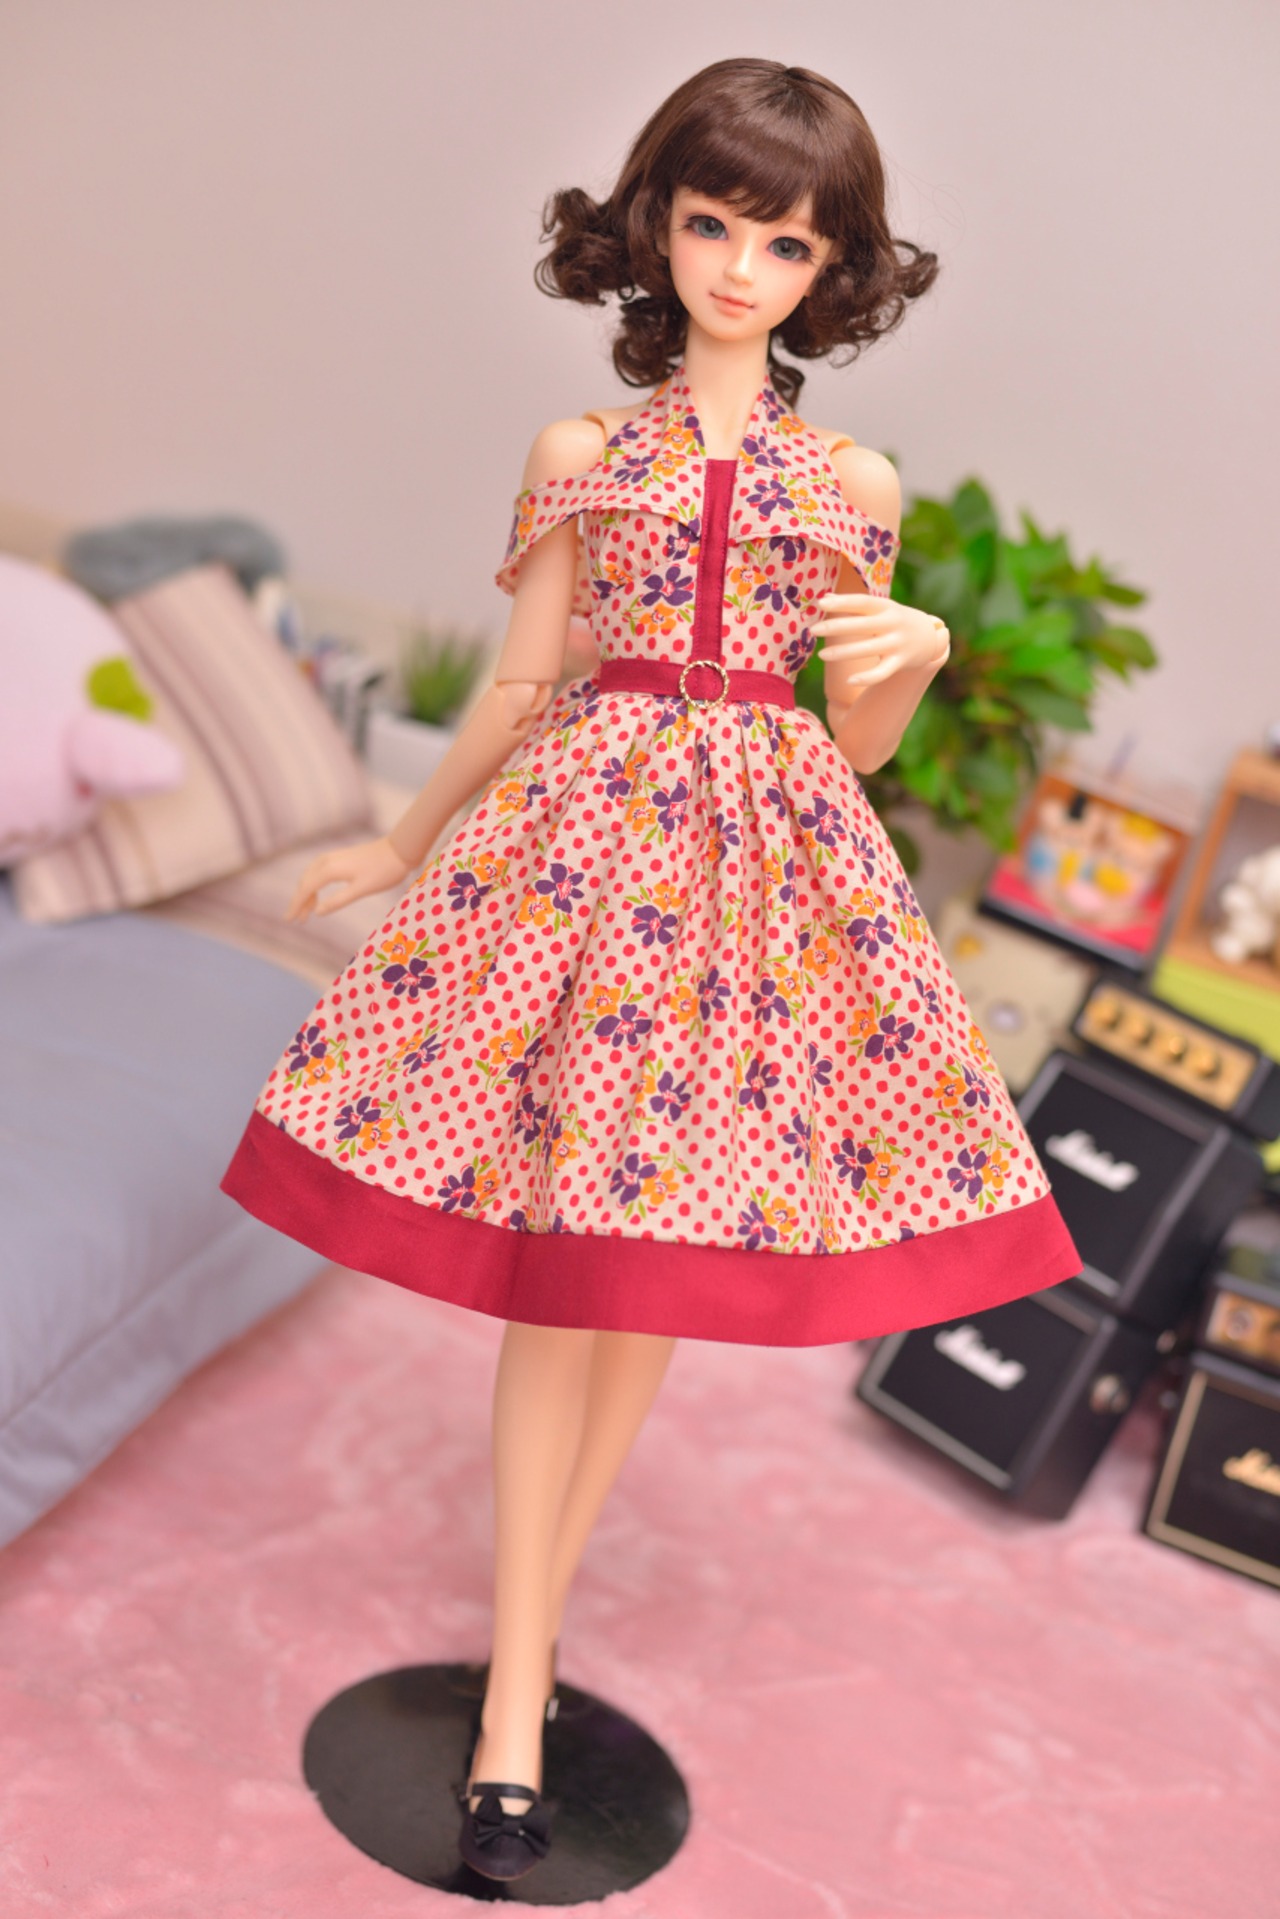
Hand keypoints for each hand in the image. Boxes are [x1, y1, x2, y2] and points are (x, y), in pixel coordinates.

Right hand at [285, 835, 411, 922]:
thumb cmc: (383, 871)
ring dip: (306, 894)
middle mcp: (327, 861)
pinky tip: (316, 896)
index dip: (296, 905)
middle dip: (299, 901)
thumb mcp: (361, 890)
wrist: (398, 849)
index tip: (289, 920)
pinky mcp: (339, 858)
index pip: (306, 889)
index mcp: (330, 869)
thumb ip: (338, 901)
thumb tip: (317, 912)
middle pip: (305, 882)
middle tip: (296, 920)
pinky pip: (318, 872)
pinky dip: (314, 885)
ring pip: (311, 877)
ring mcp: (332, 857)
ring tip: (306, 913)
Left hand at [813, 592, 949, 688]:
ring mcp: (897, 643)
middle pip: (862, 625)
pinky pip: (882, 672)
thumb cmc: (896, 620)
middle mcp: (892, 624)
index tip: (820, 603)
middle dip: (836, 627)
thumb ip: (854, 605)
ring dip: (843, 652)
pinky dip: (866, 678)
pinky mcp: (901, 662)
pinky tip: (849, 680)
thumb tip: (824, 598)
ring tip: (821, 655)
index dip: (842, 602)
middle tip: (813, 631)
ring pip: (868, 649)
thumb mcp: (881, 608)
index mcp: (886, 607)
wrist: (931, 637)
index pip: (862, 602)